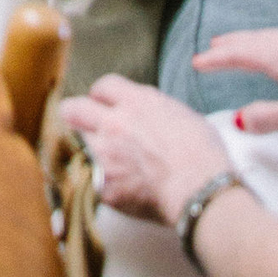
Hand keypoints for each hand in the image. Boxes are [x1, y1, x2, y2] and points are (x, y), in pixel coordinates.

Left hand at [59, 74, 233, 226]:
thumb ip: (155, 109)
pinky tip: (124, 189)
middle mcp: (114, 123)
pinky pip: (97, 180)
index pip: (103, 86)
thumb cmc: (204, 155)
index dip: (103, 96)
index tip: (105, 104)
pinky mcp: (105, 185)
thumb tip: (146, 112)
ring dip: (94, 150)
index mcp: (136, 102)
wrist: (203, 191)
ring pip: (83, 144)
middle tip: (86, 125)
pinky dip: (107, 184)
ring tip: (114, 163)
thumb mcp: (183, 114)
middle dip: (76, 115)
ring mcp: (106, 154)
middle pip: (73, 108)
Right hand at [192, 27, 277, 135]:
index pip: (243, 55)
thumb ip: (268, 118)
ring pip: (277, 38)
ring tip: (242, 44)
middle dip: (233, 45)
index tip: (197, 63)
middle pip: (257, 41)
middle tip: (212, 49)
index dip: (218, 59)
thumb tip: (239, 119)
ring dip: (255, 41)